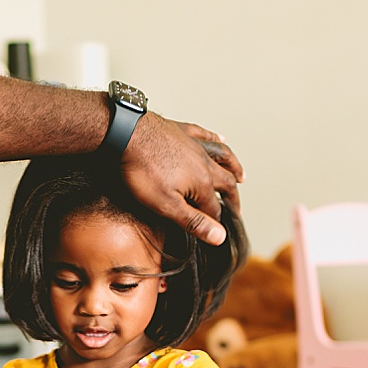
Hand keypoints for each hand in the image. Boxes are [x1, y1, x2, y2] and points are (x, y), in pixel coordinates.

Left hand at [122, 113, 242, 246]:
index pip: (215, 208)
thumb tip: (220, 236)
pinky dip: (215, 139)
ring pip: (222, 156)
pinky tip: (220, 138)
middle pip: (226, 182)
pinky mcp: (182, 131)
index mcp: (202, 183)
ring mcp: (194, 144)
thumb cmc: (142, 171)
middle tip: (236, 209)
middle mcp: (204, 162)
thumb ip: (193, 221)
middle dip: (232, 198)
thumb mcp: (166, 205)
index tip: (215, 232)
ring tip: (241, 177)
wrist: (125, 134)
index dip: (215, 223)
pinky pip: (205, 135)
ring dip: (233, 168)